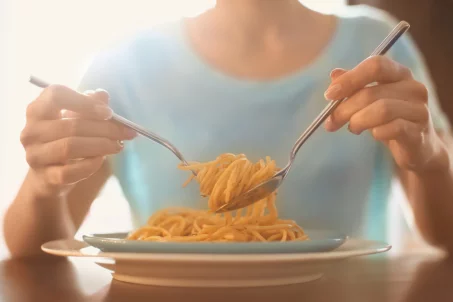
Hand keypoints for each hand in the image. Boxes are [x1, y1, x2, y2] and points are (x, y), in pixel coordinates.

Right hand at [21, 85, 135, 194]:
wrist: (48, 175)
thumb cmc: (65, 139)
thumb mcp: (77, 119)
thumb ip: (90, 105)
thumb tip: (103, 95)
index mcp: (38, 110)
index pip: (56, 95)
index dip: (85, 102)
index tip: (108, 113)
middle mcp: (31, 131)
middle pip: (71, 126)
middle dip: (105, 129)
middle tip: (127, 132)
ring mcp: (35, 155)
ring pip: (70, 147)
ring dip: (101, 145)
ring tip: (117, 145)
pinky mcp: (45, 177)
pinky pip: (70, 171)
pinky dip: (90, 165)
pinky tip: (101, 159)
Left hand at [324, 56, 446, 171]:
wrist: (417, 148)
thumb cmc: (389, 119)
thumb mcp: (369, 100)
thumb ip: (354, 86)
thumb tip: (335, 74)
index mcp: (400, 74)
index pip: (375, 65)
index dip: (350, 79)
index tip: (329, 94)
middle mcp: (413, 88)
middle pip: (371, 92)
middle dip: (344, 108)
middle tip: (331, 122)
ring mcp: (419, 110)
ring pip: (382, 110)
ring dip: (358, 121)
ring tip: (353, 128)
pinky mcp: (419, 132)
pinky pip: (393, 129)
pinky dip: (377, 132)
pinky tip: (374, 135)